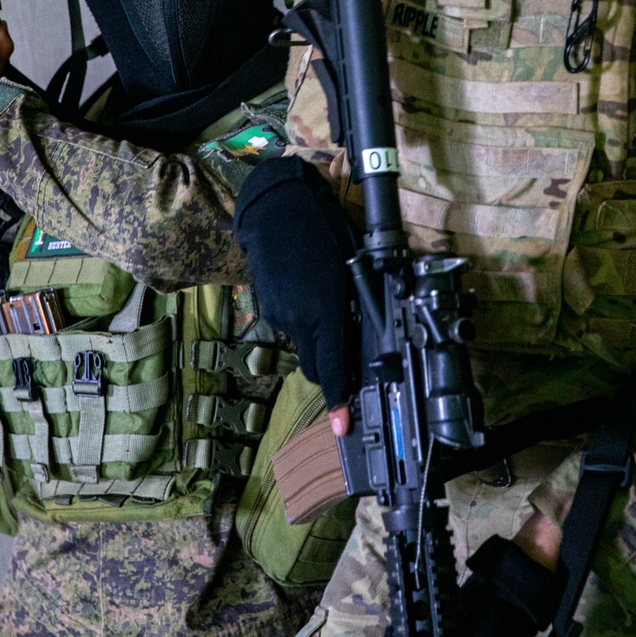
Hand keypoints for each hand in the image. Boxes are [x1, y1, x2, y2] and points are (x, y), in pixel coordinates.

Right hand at [234, 155, 357, 412]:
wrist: (275, 209)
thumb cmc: (323, 230)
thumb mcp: (352, 267)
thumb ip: (357, 305)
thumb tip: (367, 332)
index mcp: (326, 310)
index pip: (333, 367)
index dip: (339, 400)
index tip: (342, 426)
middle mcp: (300, 320)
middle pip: (317, 366)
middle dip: (332, 370)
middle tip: (348, 356)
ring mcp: (280, 315)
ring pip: (304, 344)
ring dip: (318, 337)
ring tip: (329, 305)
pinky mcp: (268, 307)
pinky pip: (290, 326)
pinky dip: (303, 320)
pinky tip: (309, 293)